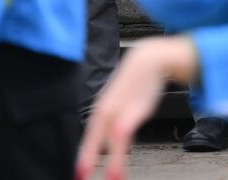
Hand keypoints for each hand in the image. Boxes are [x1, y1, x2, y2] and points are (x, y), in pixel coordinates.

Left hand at [77, 36, 198, 179]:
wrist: (147, 59)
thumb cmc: (135, 82)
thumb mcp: (120, 101)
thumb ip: (115, 118)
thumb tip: (115, 135)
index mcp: (101, 111)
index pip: (88, 137)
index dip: (84, 156)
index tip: (79, 174)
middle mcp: (105, 112)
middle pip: (93, 140)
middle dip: (87, 160)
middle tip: (81, 178)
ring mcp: (119, 111)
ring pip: (111, 140)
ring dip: (113, 162)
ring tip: (113, 179)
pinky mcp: (134, 109)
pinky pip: (125, 131)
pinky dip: (121, 144)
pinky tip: (120, 151)